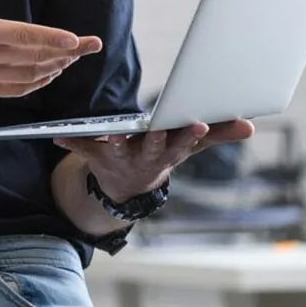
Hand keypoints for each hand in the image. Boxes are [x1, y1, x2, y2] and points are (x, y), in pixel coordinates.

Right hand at [0, 0, 101, 97]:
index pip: (27, 36)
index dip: (54, 39)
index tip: (77, 40)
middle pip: (35, 57)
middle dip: (67, 52)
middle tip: (90, 46)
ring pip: (29, 76)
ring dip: (54, 67)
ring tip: (72, 58)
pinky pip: (15, 90)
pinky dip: (36, 83)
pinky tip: (48, 75)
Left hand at [55, 119, 254, 200]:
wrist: (127, 184)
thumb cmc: (162, 153)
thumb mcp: (190, 145)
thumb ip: (218, 134)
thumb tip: (249, 126)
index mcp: (169, 151)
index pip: (184, 142)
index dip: (191, 133)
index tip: (199, 122)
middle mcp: (146, 157)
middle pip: (153, 148)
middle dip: (158, 139)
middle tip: (159, 128)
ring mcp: (122, 158)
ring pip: (120, 151)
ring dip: (115, 144)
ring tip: (112, 137)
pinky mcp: (97, 156)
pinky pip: (83, 148)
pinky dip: (70, 142)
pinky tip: (56, 136)